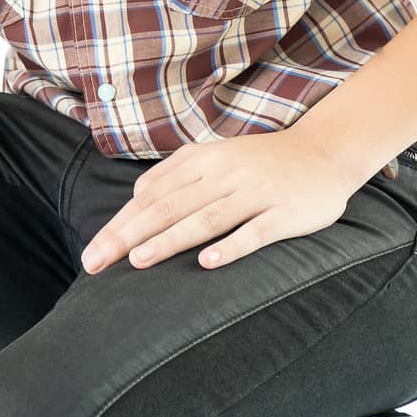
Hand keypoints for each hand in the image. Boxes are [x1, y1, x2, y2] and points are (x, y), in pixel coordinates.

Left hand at [79, 127, 355, 274]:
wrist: (324, 152)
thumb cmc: (262, 162)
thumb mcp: (216, 156)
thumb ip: (176, 174)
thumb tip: (136, 197)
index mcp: (203, 160)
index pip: (151, 195)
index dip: (120, 225)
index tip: (92, 254)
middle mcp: (224, 173)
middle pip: (169, 207)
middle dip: (129, 236)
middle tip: (97, 264)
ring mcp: (255, 192)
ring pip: (206, 217)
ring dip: (170, 239)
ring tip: (139, 260)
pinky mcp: (284, 212)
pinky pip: (254, 232)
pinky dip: (230, 247)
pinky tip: (207, 263)